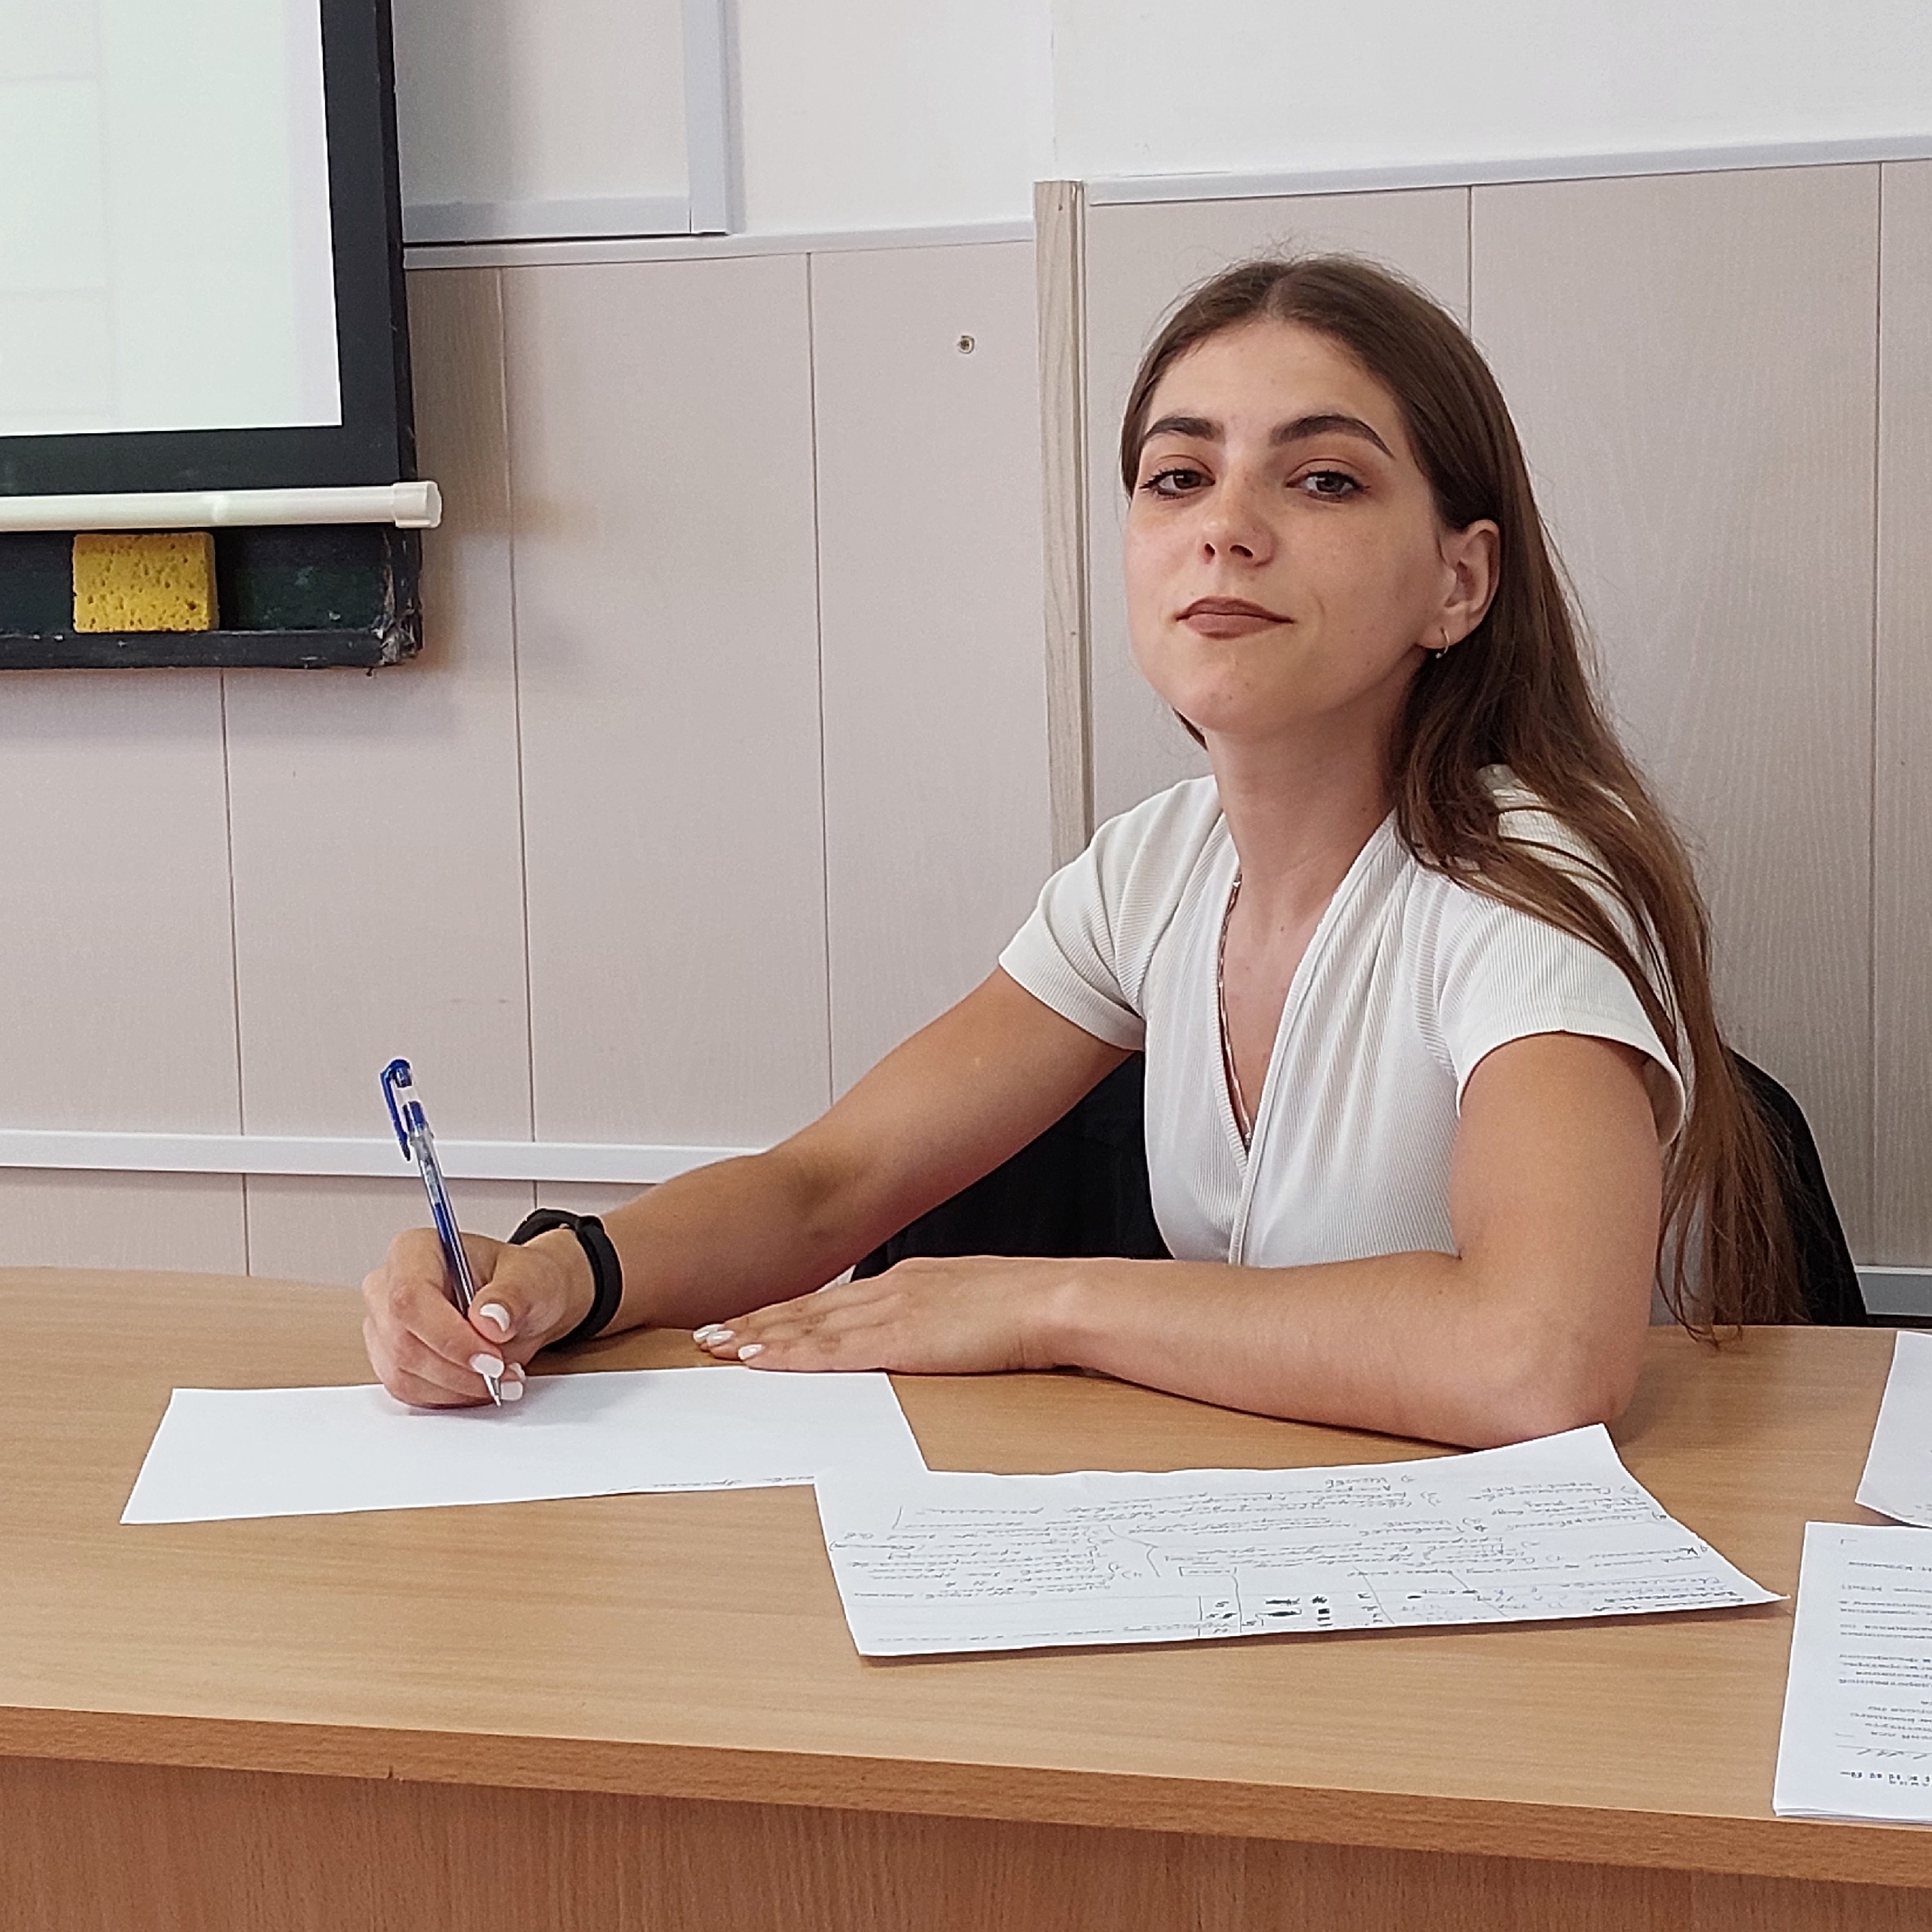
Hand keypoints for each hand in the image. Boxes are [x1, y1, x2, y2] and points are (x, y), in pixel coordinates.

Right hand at [361, 1226, 591, 1406]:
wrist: (526, 1304)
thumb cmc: (524, 1282)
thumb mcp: (534, 1279)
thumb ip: (513, 1296)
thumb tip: (490, 1320)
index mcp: (414, 1250)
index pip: (410, 1297)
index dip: (448, 1336)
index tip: (491, 1359)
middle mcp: (388, 1286)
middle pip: (403, 1342)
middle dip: (459, 1368)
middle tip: (504, 1372)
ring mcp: (384, 1325)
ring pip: (404, 1373)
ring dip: (458, 1386)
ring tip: (501, 1377)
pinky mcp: (390, 1359)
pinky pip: (409, 1390)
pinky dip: (449, 1395)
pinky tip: (478, 1382)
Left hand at [691, 1255, 1076, 1375]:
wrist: (1055, 1300)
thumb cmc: (1027, 1306)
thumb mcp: (971, 1305)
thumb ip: (939, 1317)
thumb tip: (926, 1334)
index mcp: (908, 1282)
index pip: (832, 1300)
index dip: (787, 1311)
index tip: (750, 1320)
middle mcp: (889, 1289)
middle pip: (807, 1308)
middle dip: (755, 1321)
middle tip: (709, 1333)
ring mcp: (891, 1311)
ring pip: (807, 1326)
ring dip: (758, 1336)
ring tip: (717, 1347)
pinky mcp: (898, 1339)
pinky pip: (830, 1350)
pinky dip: (788, 1353)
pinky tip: (758, 1359)